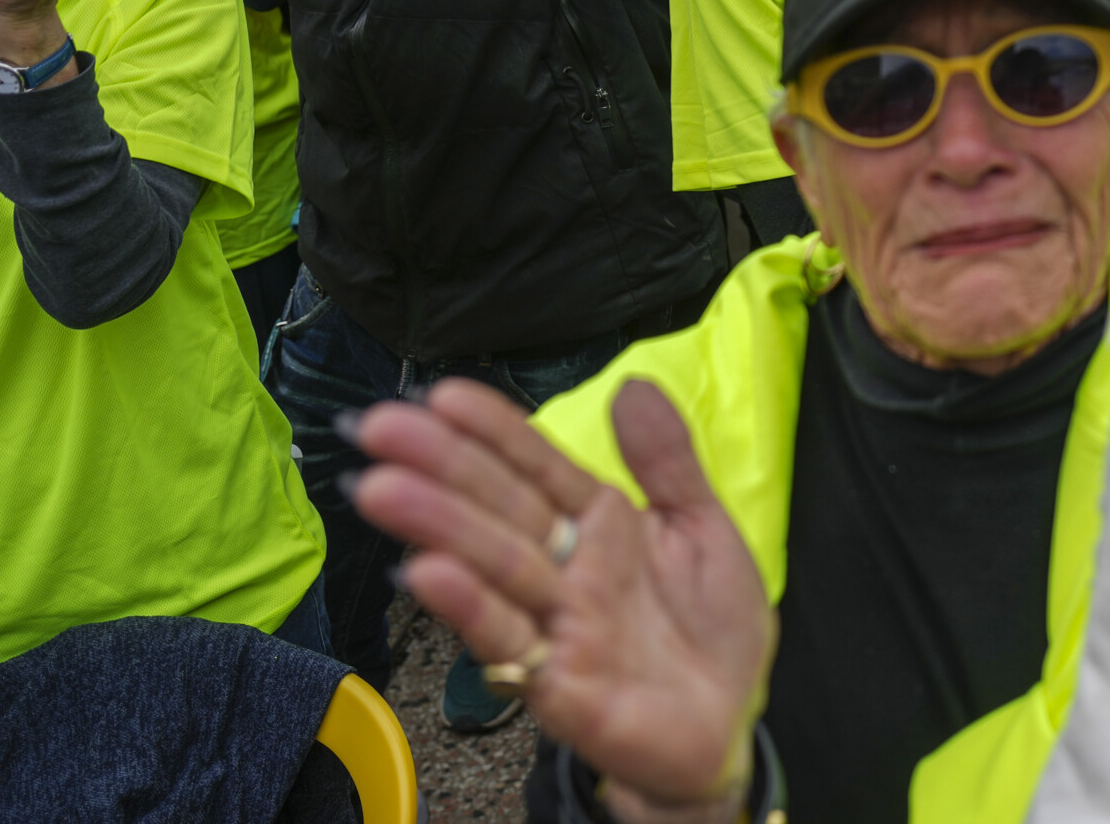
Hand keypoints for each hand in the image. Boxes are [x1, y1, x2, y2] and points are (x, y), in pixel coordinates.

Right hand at [353, 379, 771, 813]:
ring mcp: (555, 622)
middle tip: (379, 427)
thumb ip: (668, 461)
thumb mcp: (704, 528)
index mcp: (598, 523)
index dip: (494, 431)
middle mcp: (566, 567)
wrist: (731, 724)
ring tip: (381, 488)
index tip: (442, 396)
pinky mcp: (555, 681)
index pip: (536, 467)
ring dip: (436, 527)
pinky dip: (469, 606)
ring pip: (492, 564)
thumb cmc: (712, 628)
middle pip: (499, 507)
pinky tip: (428, 573)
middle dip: (440, 467)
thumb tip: (633, 385)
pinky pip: (507, 638)